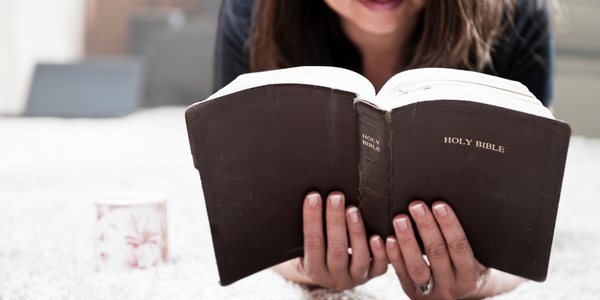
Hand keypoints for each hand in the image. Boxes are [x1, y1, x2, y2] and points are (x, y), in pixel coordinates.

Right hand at [272, 191, 387, 290]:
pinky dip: (380, 252)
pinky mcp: (372, 276)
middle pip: (336, 249)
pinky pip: (379, 267)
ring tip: (353, 210)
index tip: (313, 197)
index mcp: (313, 270)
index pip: (312, 243)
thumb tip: (309, 198)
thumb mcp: (305, 247)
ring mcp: (355, 278)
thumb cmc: (316, 252)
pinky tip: (378, 235)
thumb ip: (309, 230)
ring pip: (359, 258)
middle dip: (335, 221)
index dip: (312, 219)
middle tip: (336, 197)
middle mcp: (334, 277)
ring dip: (356, 232)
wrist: (330, 275)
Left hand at [385, 200, 492, 298]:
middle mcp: (451, 287)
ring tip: (400, 219)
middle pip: (437, 253)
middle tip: (416, 206)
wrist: (464, 298)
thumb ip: (467, 241)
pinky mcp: (413, 293)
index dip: (449, 225)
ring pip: (416, 266)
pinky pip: (402, 274)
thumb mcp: (478, 260)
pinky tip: (390, 239)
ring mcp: (431, 292)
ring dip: (407, 240)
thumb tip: (450, 209)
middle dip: (426, 226)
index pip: (459, 246)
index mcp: (470, 276)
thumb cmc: (470, 269)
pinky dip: (395, 256)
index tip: (439, 205)